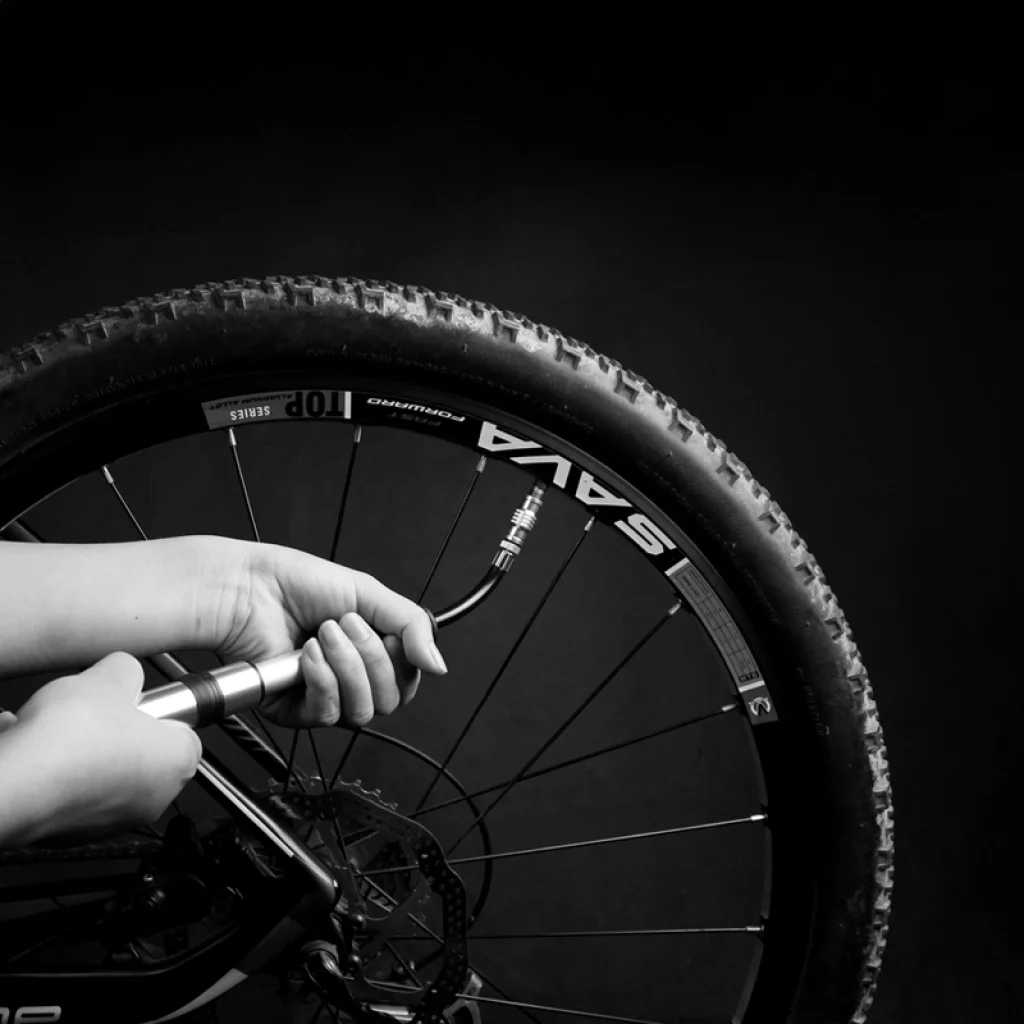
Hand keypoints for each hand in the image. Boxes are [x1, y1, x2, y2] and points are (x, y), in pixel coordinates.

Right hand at [0, 652, 201, 844]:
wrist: (20, 782)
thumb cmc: (73, 738)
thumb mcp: (110, 675)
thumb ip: (126, 670)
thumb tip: (124, 671)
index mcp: (178, 760)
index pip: (185, 732)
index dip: (159, 712)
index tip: (139, 702)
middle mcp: (154, 798)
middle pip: (142, 752)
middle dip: (117, 730)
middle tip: (97, 712)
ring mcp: (114, 820)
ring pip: (102, 772)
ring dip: (83, 751)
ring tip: (58, 729)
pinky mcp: (74, 833)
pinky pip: (70, 792)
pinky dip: (56, 773)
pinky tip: (36, 752)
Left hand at [206, 540, 446, 728]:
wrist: (249, 589)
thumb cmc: (297, 584)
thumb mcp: (369, 594)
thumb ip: (412, 626)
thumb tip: (440, 665)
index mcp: (372, 652)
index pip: (409, 681)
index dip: (403, 659)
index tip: (384, 629)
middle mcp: (351, 679)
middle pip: (391, 700)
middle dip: (371, 657)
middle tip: (344, 624)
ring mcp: (325, 697)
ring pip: (363, 712)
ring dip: (346, 666)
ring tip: (322, 634)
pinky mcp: (295, 711)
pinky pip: (327, 714)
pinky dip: (322, 679)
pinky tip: (306, 654)